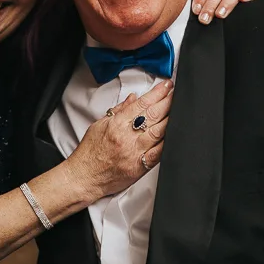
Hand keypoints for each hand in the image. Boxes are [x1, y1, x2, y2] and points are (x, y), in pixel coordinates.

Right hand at [68, 80, 173, 198]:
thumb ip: (118, 111)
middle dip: (168, 101)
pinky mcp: (140, 167)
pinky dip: (168, 143)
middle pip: (153, 115)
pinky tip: (175, 135)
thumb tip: (133, 99)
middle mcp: (126, 137)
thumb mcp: (98, 125)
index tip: (166, 86)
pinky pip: (159, 153)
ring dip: (171, 118)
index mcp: (116, 124)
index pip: (141, 104)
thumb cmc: (89, 153)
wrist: (84, 177)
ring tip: (179, 109)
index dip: (157, 93)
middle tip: (176, 93)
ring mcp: (134, 152)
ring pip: (159, 132)